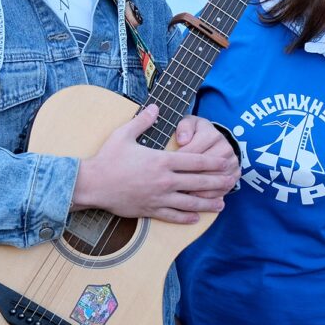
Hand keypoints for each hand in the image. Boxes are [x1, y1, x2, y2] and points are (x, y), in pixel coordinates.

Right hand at [72, 105, 239, 223]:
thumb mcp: (124, 134)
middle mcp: (165, 180)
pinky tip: (197, 217)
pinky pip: (173, 216)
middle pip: (199, 182)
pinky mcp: (150, 210)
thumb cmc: (107, 159)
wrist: (91, 185)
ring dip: (209, 203)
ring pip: (191, 203)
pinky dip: (186, 217)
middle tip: (232, 182)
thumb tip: (155, 107)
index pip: (195, 161)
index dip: (214, 162)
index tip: (226, 162)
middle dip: (218, 182)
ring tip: (222, 204)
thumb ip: (143, 121)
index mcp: (162, 161)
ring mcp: (159, 197)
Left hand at [173, 115, 239, 197]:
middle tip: (170, 186)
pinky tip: (194, 198)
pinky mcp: (235, 175)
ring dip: (197, 189)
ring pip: (213, 181)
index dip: (178, 164)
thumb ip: (184, 127)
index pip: (193, 153)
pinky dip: (207, 196)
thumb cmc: (196, 134)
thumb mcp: (189, 124)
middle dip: (186, 178)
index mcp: (212, 135)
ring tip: (180, 194)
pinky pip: (222, 189)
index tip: (166, 170)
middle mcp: (225, 148)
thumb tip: (182, 140)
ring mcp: (232, 163)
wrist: (215, 142)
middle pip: (204, 169)